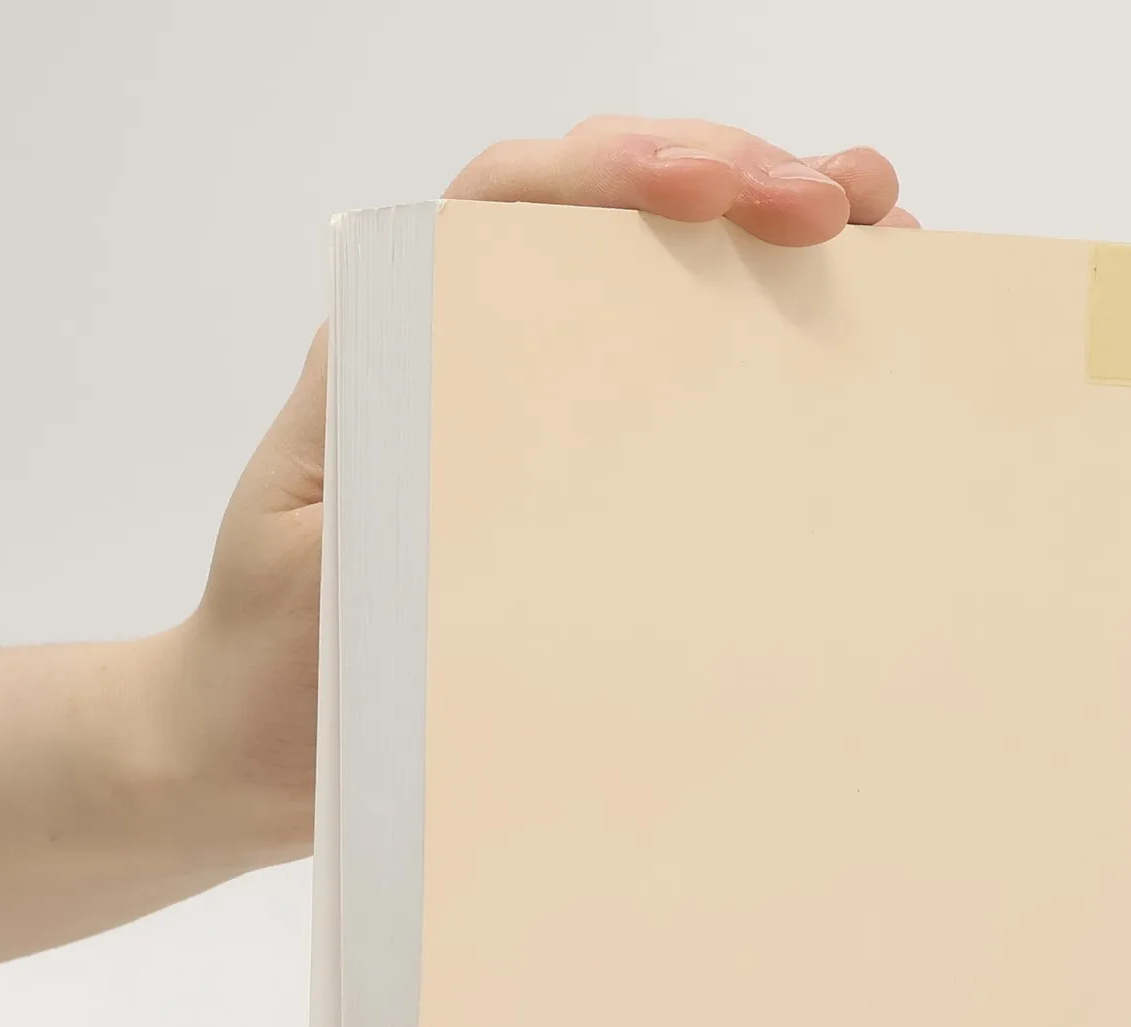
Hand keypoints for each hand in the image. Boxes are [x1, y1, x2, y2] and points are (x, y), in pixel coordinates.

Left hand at [175, 118, 916, 862]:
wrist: (253, 750)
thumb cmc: (278, 671)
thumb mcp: (316, 576)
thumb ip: (384, 503)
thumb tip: (514, 462)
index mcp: (398, 347)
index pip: (510, 206)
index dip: (616, 172)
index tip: (717, 194)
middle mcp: (467, 354)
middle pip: (603, 212)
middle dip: (730, 179)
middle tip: (843, 204)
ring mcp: (529, 412)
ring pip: (649, 277)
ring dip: (762, 236)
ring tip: (878, 232)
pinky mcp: (572, 480)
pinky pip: (671, 382)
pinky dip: (755, 339)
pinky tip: (838, 330)